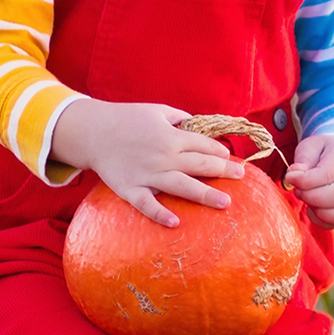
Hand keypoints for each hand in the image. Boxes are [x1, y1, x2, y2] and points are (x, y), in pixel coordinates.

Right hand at [48, 99, 243, 226]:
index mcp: (172, 136)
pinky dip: (160, 214)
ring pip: (181, 186)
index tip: (231, 158)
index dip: (220, 151)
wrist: (92, 132)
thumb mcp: (158, 111)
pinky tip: (175, 222)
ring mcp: (147, 174)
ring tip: (225, 203)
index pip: (204, 145)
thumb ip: (181, 119)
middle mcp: (163, 156)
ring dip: (205, 195)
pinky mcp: (130, 189)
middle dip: (223, 171)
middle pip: (200, 165)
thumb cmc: (127, 119)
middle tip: (240, 177)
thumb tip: (200, 127)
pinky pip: (147, 204)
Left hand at [283, 133, 333, 228]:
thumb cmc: (322, 152)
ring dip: (318, 210)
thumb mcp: (311, 146)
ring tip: (306, 199)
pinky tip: (312, 208)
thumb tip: (295, 174)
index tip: (290, 177)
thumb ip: (303, 159)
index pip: (328, 174)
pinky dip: (321, 220)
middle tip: (298, 190)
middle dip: (311, 196)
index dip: (305, 180)